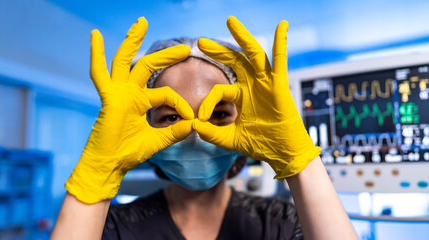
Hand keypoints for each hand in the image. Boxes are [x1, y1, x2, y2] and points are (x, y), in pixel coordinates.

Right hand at [65, 17, 193, 203]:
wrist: (110, 166)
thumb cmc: (129, 154)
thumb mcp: (158, 141)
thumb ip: (174, 132)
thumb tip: (195, 124)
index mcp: (140, 102)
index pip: (165, 93)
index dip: (180, 103)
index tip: (192, 119)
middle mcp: (129, 93)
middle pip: (148, 66)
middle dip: (165, 56)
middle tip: (185, 47)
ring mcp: (117, 93)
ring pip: (125, 61)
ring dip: (133, 41)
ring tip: (142, 22)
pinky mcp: (108, 98)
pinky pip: (99, 73)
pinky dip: (96, 55)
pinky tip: (94, 36)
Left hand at [193, 16, 320, 180]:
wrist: (283, 154)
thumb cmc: (261, 145)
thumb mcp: (230, 139)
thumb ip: (212, 133)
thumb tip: (192, 125)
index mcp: (241, 97)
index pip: (219, 90)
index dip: (208, 102)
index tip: (201, 118)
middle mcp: (253, 86)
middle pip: (234, 62)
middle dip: (218, 50)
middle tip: (200, 41)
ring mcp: (266, 84)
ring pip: (254, 54)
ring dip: (242, 37)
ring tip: (230, 21)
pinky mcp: (279, 85)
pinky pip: (280, 61)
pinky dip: (281, 43)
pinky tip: (281, 26)